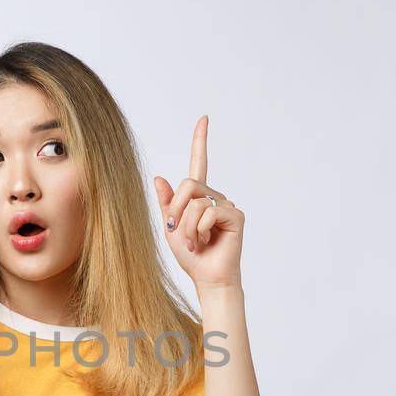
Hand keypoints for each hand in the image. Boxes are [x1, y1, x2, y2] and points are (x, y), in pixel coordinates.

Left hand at [153, 115, 243, 286]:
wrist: (206, 277)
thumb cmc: (191, 256)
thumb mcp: (171, 227)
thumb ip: (167, 203)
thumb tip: (159, 177)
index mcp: (198, 197)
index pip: (199, 163)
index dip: (200, 140)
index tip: (204, 118)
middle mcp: (214, 197)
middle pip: (188, 185)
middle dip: (177, 211)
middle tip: (180, 232)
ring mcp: (227, 205)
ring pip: (196, 202)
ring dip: (188, 226)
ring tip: (196, 242)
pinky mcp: (236, 216)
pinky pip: (208, 212)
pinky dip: (200, 230)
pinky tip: (207, 242)